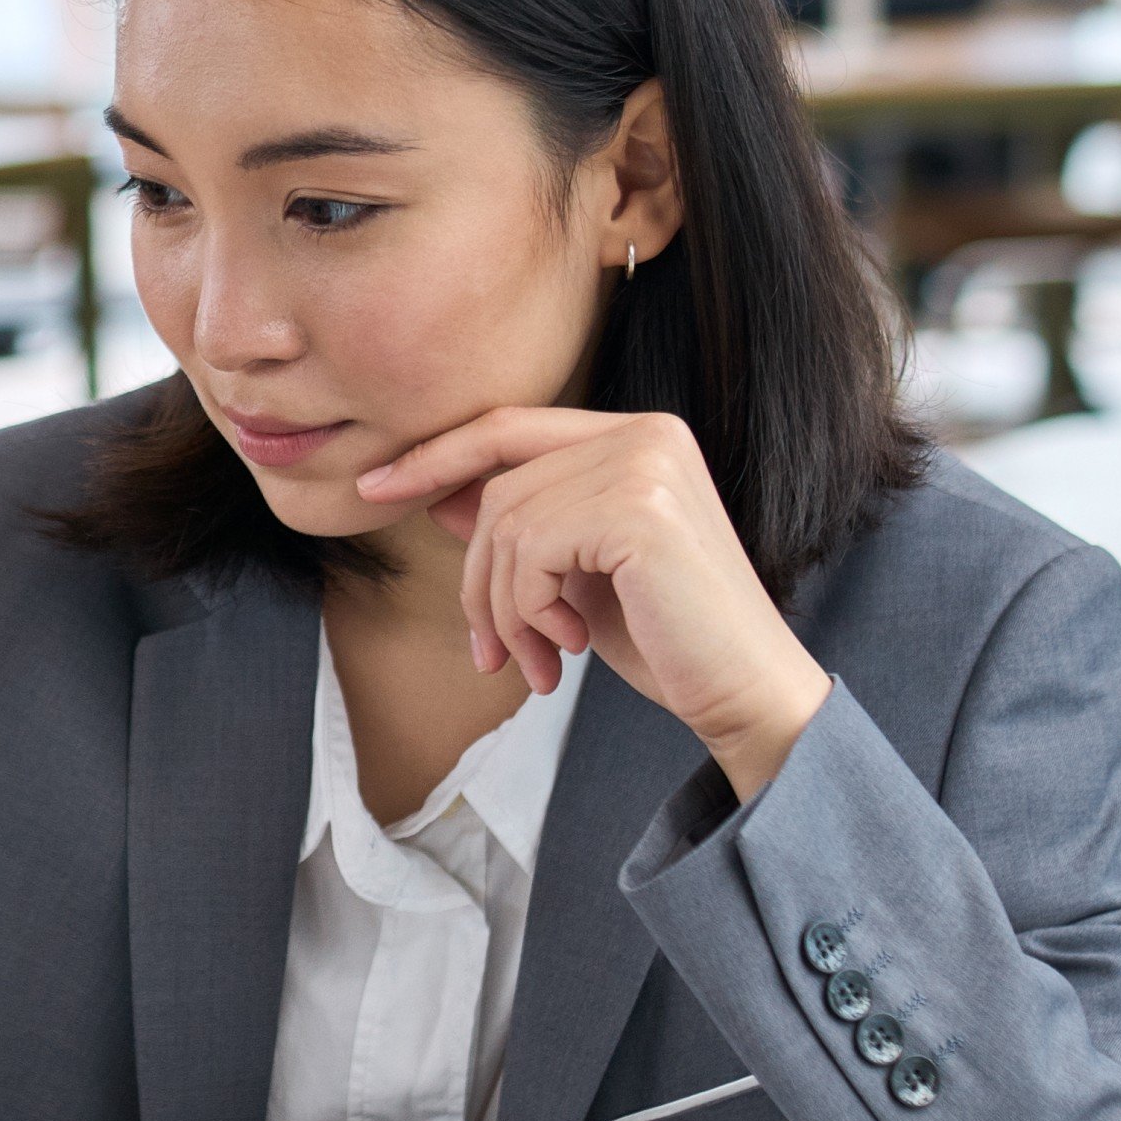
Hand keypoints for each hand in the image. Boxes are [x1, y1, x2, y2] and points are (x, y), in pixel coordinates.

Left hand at [358, 406, 833, 798]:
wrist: (746, 692)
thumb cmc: (668, 639)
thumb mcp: (575, 576)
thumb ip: (521, 527)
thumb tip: (438, 494)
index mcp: (638, 436)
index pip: (508, 428)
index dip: (435, 456)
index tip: (374, 488)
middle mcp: (647, 433)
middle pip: (498, 488)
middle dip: (478, 579)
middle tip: (490, 653)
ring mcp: (646, 465)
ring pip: (505, 526)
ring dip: (504, 612)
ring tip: (536, 662)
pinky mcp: (639, 509)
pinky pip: (528, 552)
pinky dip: (528, 613)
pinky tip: (568, 649)